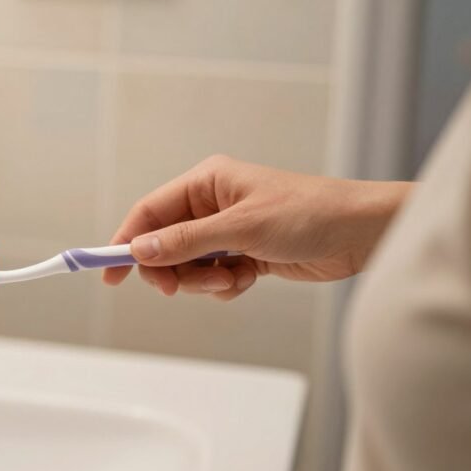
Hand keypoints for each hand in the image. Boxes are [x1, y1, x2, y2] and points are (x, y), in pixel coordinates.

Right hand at [103, 155, 412, 299]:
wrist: (361, 234)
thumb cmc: (309, 214)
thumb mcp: (240, 228)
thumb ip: (185, 241)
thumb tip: (140, 250)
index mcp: (206, 182)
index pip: (149, 212)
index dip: (125, 241)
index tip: (109, 272)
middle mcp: (212, 205)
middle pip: (164, 245)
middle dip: (171, 270)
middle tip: (177, 288)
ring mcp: (227, 232)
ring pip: (188, 267)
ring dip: (203, 281)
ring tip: (232, 280)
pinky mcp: (244, 256)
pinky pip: (213, 278)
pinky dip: (225, 286)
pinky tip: (248, 280)